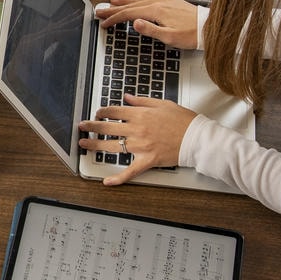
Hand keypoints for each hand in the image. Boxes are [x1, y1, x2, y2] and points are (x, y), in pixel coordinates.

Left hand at [78, 95, 197, 184]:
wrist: (199, 138)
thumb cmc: (184, 121)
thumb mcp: (163, 104)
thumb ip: (142, 101)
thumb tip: (127, 98)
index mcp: (140, 115)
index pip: (113, 111)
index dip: (101, 112)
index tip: (97, 113)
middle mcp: (137, 129)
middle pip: (107, 127)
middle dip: (91, 126)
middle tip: (82, 126)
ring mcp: (141, 146)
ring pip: (112, 146)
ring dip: (95, 145)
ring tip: (83, 143)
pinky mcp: (147, 160)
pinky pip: (130, 171)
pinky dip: (118, 178)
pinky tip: (107, 181)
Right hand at [95, 0, 199, 48]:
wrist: (210, 27)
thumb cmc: (192, 34)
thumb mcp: (169, 37)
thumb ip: (150, 29)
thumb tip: (134, 22)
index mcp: (156, 10)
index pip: (128, 14)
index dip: (114, 18)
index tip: (104, 23)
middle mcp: (159, 2)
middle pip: (130, 4)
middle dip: (113, 8)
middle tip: (100, 11)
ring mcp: (165, 0)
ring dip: (124, 2)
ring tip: (113, 2)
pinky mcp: (171, 1)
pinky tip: (138, 0)